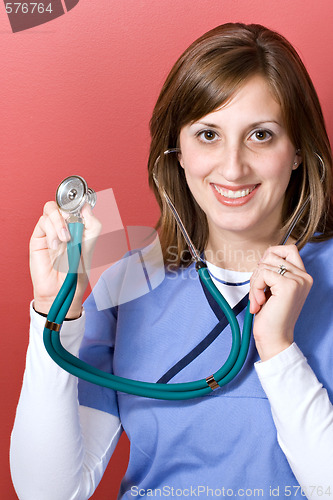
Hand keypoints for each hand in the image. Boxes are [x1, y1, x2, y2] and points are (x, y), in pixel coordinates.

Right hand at [30, 201, 101, 317]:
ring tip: (65, 240)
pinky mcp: (39, 236)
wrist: (62, 290)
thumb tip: (86, 207)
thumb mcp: (89, 249)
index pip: (78, 205)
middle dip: (69, 212)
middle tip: (74, 227)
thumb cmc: (76, 273)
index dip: (79, 202)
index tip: (83, 206)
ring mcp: (51, 230)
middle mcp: (64, 226)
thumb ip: (92, 227)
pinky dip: (51, 231)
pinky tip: (55, 246)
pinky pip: (43, 222)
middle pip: (63, 203)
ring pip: (51, 209)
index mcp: (79, 227)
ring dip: (60, 223)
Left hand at [249, 245, 312, 360]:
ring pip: (265, 264)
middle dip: (258, 272)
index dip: (270, 257)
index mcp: (302, 276)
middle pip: (272, 254)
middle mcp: (304, 277)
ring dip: (255, 282)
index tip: (263, 277)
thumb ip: (273, 272)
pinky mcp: (288, 286)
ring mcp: (298, 280)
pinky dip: (255, 288)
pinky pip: (263, 274)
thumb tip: (263, 258)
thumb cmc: (271, 317)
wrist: (274, 339)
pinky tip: (259, 302)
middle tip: (258, 292)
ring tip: (258, 300)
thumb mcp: (273, 289)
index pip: (287, 249)